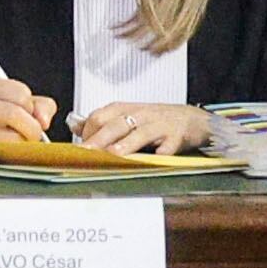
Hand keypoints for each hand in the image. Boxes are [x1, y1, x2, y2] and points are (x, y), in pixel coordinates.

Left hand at [70, 99, 214, 155]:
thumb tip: (75, 124)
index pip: (100, 117)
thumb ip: (103, 121)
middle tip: (87, 153)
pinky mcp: (177, 137)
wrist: (191, 119)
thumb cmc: (156, 120)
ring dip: (128, 143)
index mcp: (126, 109)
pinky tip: (155, 159)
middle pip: (116, 124)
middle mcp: (141, 114)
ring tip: (115, 154)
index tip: (80, 149)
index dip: (88, 132)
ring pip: (141, 133)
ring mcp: (159, 125)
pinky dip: (162, 152)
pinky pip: (168, 145)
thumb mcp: (128, 116)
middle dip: (100, 139)